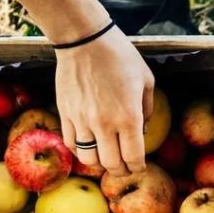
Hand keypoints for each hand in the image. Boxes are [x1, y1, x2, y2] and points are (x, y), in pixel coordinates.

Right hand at [54, 25, 153, 176]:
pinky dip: (81, 152)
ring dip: (100, 165)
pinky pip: (72, 145)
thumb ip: (148, 109)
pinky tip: (89, 146)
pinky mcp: (66, 115)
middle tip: (124, 168)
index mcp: (129, 117)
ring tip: (106, 159)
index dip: (137, 167)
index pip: (133, 157)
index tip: (138, 166)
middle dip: (121, 171)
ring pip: (89, 160)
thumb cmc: (120, 56)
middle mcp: (105, 124)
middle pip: (112, 164)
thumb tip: (144, 130)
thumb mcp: (146, 80)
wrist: (85, 41)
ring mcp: (82, 121)